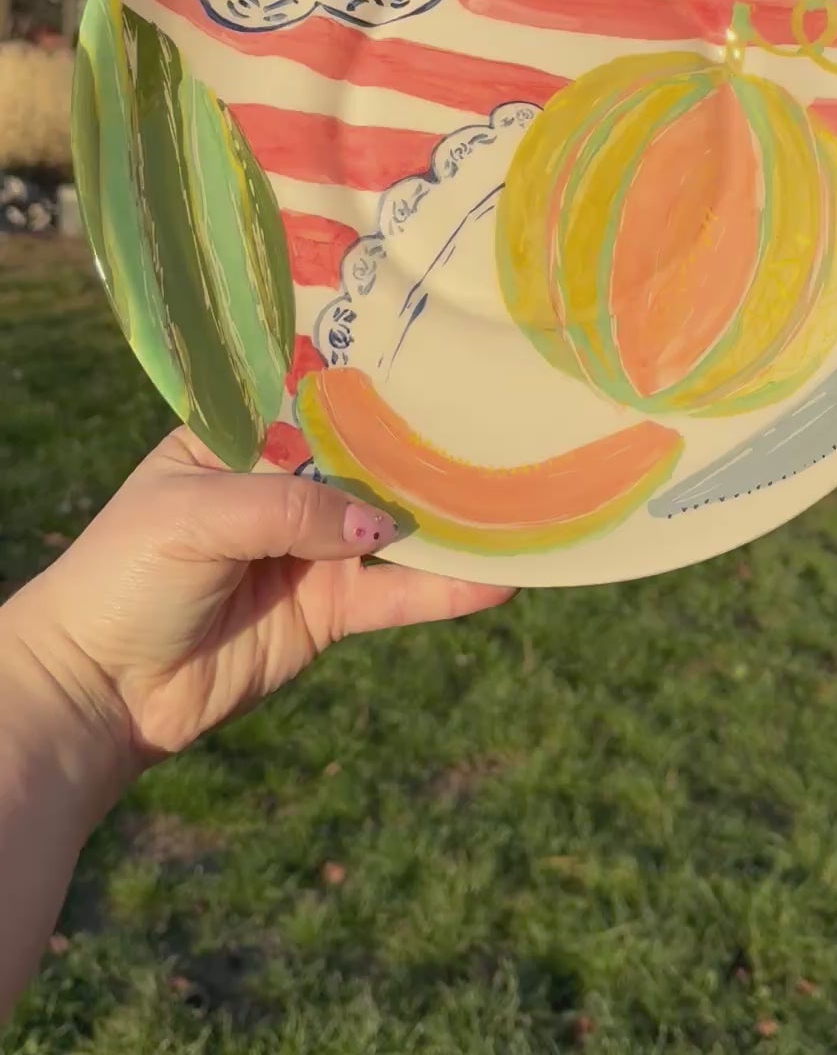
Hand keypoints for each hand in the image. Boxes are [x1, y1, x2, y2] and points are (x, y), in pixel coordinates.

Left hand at [3, 428, 513, 782]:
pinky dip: (443, 590)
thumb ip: (287, 509)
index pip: (316, 401)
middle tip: (501, 427)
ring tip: (520, 503)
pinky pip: (394, 594)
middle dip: (426, 451)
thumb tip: (379, 523)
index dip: (371, 385)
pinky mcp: (326, 613)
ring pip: (392, 528)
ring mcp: (308, 551)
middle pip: (367, 462)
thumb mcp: (193, 518)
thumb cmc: (122, 578)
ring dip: (448, 522)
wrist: (97, 693)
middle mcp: (282, 487)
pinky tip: (496, 581)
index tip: (440, 361)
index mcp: (238, 440)